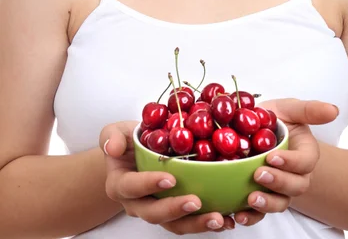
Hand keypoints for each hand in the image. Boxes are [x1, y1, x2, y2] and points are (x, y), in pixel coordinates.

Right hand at [99, 121, 235, 233]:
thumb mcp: (115, 132)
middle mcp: (136, 203)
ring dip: (196, 224)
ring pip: (174, 225)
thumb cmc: (126, 142)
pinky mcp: (174, 213)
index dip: (149, 185)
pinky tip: (226, 219)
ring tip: (218, 219)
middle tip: (196, 201)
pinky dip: (207, 223)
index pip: (131, 187)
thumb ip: (112, 137)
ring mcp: (156, 210)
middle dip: (175, 210)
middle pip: (153, 213)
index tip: (170, 178)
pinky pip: (188, 222)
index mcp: (120, 185)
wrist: (133, 156)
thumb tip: (112, 148)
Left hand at [232, 98, 338, 226]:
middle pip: (295, 186)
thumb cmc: (277, 119)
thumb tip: (334, 110)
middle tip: (259, 174)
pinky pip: (260, 213)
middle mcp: (297, 175)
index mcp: (306, 153)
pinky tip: (238, 214)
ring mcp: (281, 189)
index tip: (272, 156)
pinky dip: (251, 216)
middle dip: (279, 182)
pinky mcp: (264, 197)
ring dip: (267, 204)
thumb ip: (309, 110)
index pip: (305, 162)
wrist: (256, 129)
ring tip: (251, 199)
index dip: (291, 162)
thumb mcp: (290, 109)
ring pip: (281, 203)